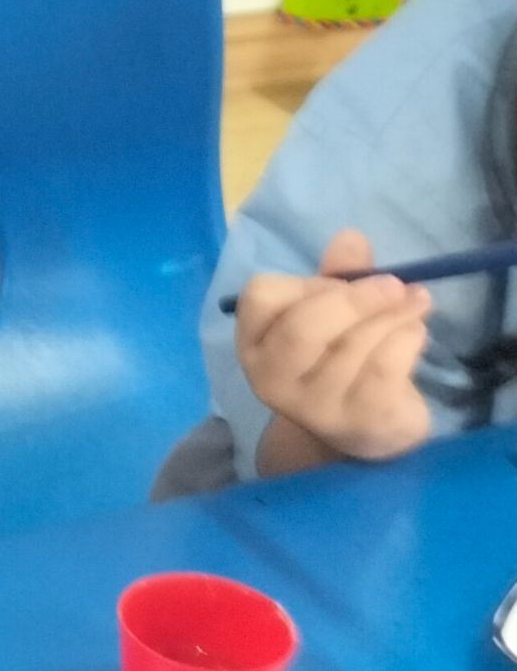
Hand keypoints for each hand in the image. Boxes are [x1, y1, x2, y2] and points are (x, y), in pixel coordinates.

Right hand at [236, 230, 432, 472]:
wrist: (364, 432)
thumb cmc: (340, 361)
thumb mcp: (332, 315)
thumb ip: (337, 278)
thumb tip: (351, 238)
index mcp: (254, 344)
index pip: (261, 297)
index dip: (306, 283)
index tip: (337, 285)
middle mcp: (271, 379)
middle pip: (304, 326)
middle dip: (356, 298)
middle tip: (394, 285)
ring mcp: (314, 406)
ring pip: (354, 344)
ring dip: (394, 314)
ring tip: (415, 301)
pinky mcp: (358, 422)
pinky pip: (385, 367)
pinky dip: (408, 339)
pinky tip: (417, 330)